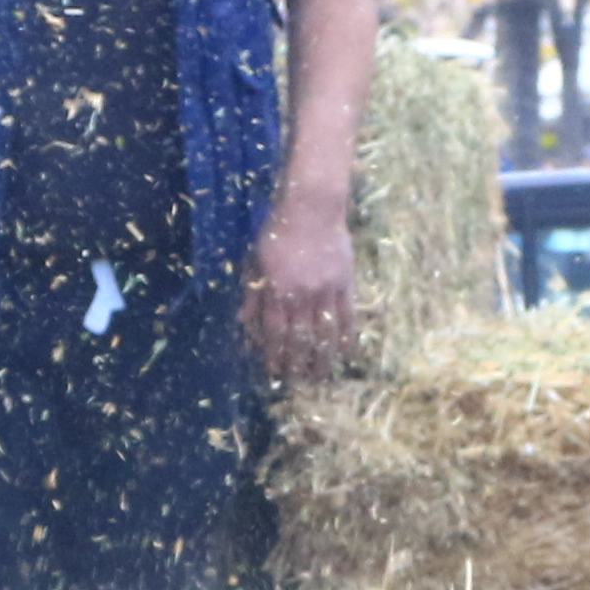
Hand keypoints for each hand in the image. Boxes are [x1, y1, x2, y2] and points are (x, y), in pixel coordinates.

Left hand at [244, 203, 357, 382]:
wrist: (311, 208)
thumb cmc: (276, 232)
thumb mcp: (255, 261)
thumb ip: (252, 293)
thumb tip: (242, 322)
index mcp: (277, 290)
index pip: (274, 331)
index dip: (274, 354)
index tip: (274, 371)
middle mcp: (301, 295)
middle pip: (300, 337)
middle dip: (297, 362)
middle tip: (297, 381)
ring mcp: (325, 290)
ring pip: (324, 331)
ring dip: (322, 356)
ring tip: (321, 375)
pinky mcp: (345, 283)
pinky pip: (347, 315)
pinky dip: (346, 335)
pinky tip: (344, 351)